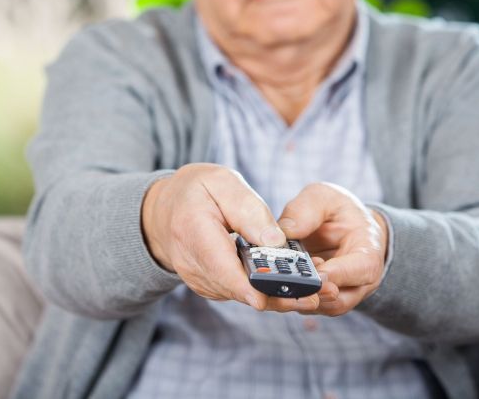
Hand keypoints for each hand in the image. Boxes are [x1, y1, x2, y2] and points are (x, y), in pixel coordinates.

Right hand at [141, 163, 320, 310]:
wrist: (167, 209)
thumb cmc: (197, 189)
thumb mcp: (222, 182)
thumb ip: (248, 209)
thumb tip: (276, 241)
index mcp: (191, 229)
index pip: (219, 264)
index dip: (244, 284)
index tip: (268, 297)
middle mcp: (191, 262)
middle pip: (234, 287)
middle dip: (272, 294)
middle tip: (311, 297)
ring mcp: (198, 278)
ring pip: (239, 294)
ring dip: (273, 296)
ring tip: (310, 295)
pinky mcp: (208, 285)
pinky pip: (238, 291)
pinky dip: (262, 291)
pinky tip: (289, 287)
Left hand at [266, 182, 387, 315]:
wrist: (343, 225)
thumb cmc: (338, 210)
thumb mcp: (325, 197)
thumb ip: (307, 210)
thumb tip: (285, 232)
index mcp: (368, 252)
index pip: (360, 270)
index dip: (337, 275)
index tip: (313, 274)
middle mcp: (359, 281)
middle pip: (339, 299)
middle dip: (310, 292)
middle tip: (285, 281)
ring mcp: (340, 294)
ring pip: (320, 306)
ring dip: (296, 296)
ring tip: (275, 279)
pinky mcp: (320, 299)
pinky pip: (305, 305)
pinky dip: (288, 297)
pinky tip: (271, 283)